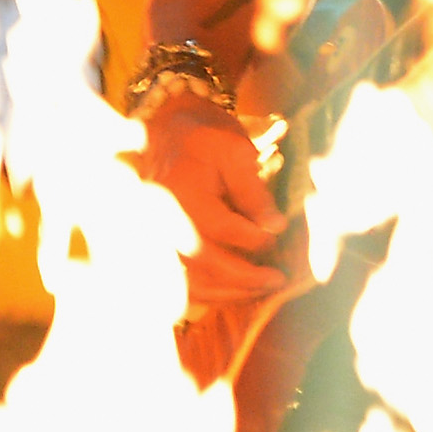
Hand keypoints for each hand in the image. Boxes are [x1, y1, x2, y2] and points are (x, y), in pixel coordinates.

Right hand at [133, 92, 286, 304]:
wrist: (166, 136)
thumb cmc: (205, 141)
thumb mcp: (234, 152)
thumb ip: (253, 190)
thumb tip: (274, 227)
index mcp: (180, 192)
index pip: (219, 227)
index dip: (253, 238)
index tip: (277, 235)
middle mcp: (161, 220)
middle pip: (201, 261)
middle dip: (244, 277)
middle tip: (277, 280)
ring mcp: (154, 238)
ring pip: (187, 280)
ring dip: (227, 293)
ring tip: (260, 290)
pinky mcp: (157, 248)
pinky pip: (178, 284)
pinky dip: (207, 295)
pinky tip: (233, 293)